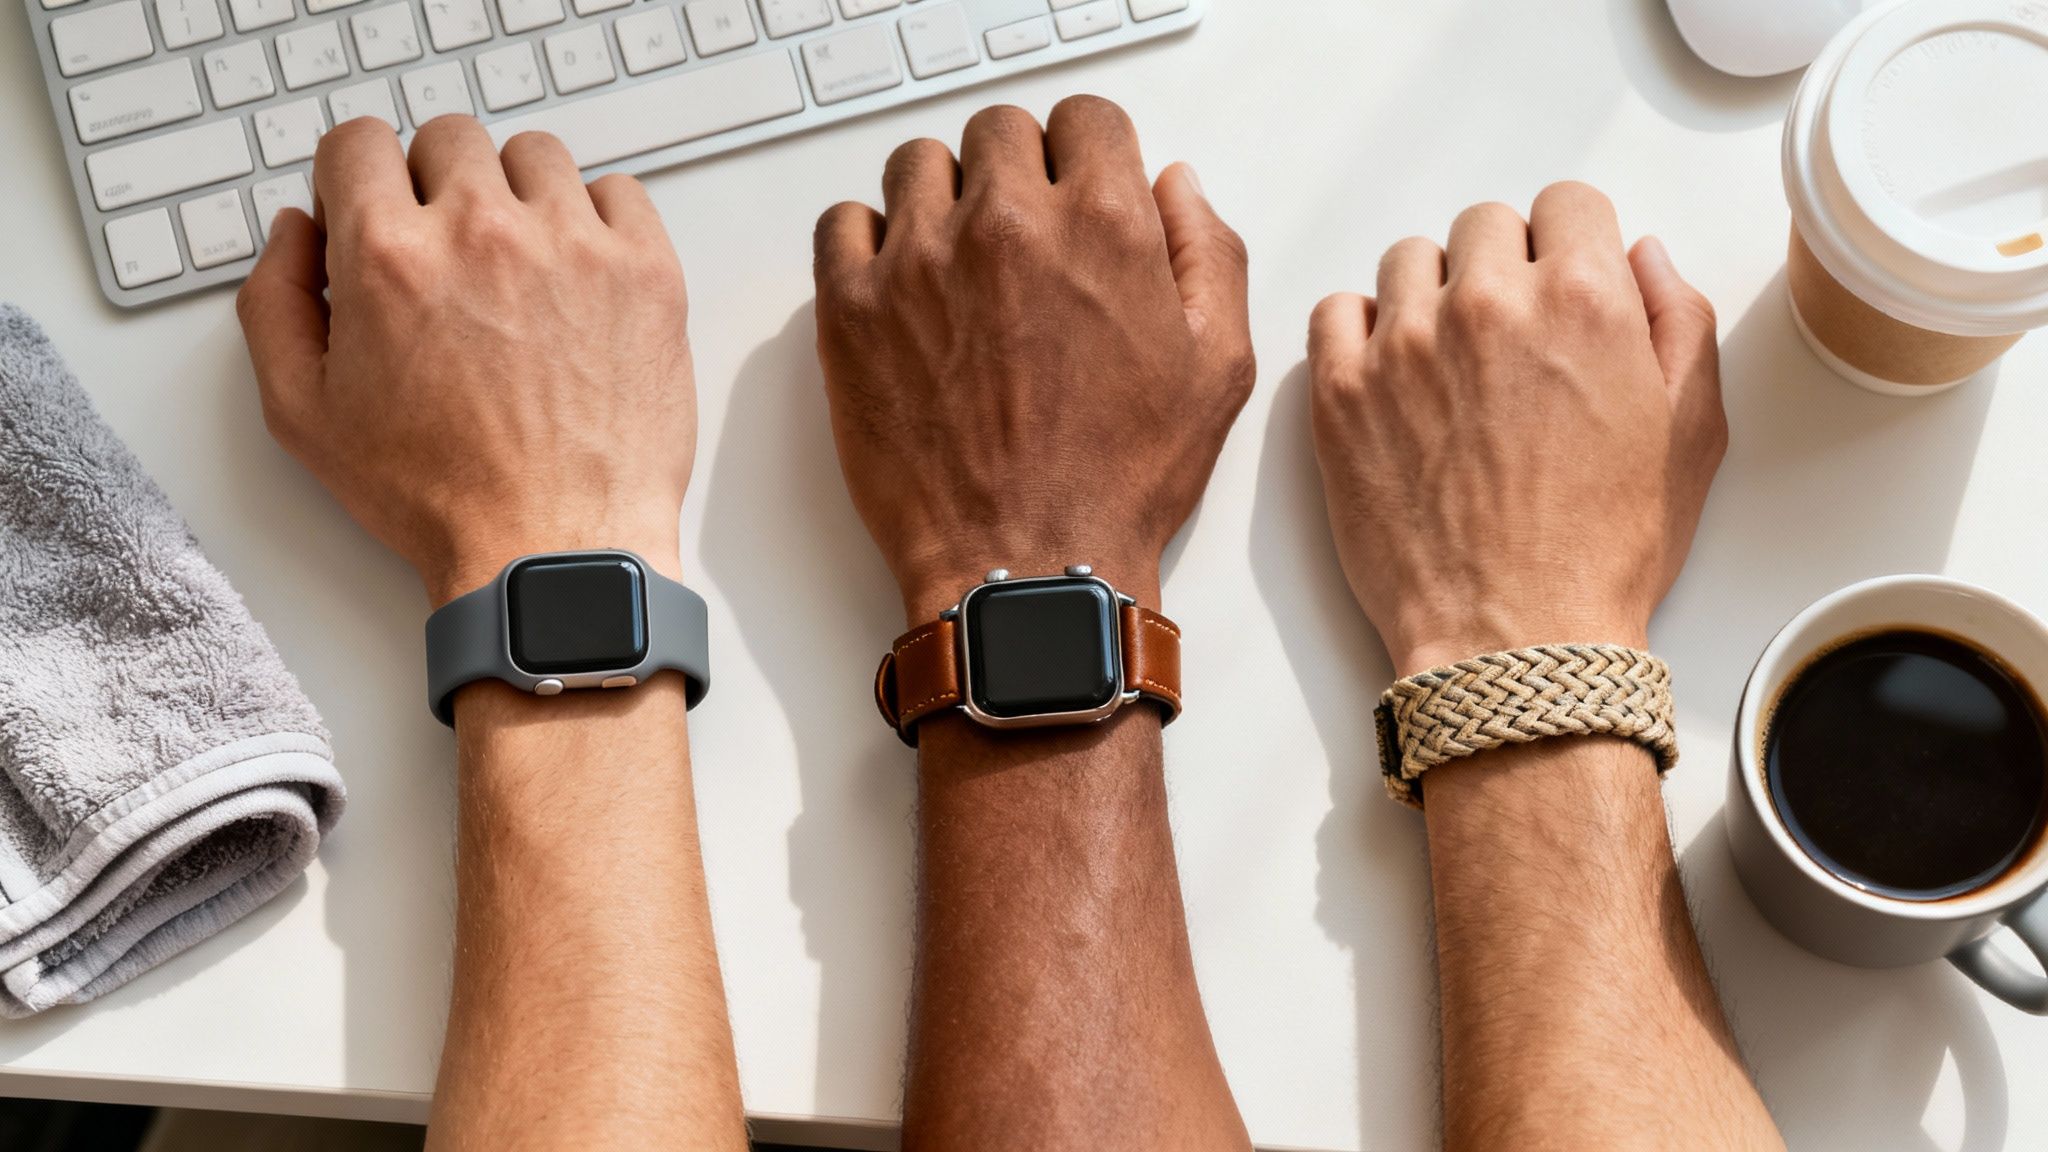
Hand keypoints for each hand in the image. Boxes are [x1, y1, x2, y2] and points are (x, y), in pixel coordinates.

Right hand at [236, 117, 693, 606]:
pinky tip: (578, 276)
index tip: (376, 215)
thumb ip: (275, 301)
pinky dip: (597, 220)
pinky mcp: (646, 270)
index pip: (359, 141)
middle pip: (449, 139)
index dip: (358, 179)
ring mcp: (574, 245)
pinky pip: (620, 192)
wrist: (554, 548)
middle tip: (447, 254)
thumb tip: (297, 231)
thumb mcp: (302, 414)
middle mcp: (482, 233)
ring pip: (536, 157)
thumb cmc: (440, 495)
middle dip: (435, 185)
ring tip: (518, 267)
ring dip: (516, 195)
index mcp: (390, 256)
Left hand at [811, 96, 1253, 623]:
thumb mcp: (1217, 365)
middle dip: (1017, 173)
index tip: (1076, 195)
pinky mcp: (852, 310)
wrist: (1028, 568)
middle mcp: (1006, 226)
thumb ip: (1207, 252)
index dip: (1086, 159)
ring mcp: (919, 263)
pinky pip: (842, 223)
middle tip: (1021, 240)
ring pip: (917, 164)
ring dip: (941, 199)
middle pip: (998, 131)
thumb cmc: (1117, 482)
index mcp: (1103, 227)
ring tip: (958, 265)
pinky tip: (899, 287)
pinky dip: (866, 241)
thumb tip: (1171, 184)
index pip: (1085, 119)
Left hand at [1308, 182, 1724, 676]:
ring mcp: (1403, 346)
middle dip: (1504, 270)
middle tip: (1510, 344)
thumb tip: (1638, 255)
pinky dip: (1360, 332)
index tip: (1562, 292)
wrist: (1514, 638)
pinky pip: (1336, 312)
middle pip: (1485, 227)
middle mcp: (1487, 305)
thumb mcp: (1693, 430)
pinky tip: (1392, 379)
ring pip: (1409, 263)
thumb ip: (1677, 319)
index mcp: (1582, 300)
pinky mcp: (1340, 393)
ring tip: (1449, 368)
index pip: (1568, 205)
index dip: (1572, 249)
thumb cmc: (1604, 548)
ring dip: (1431, 297)